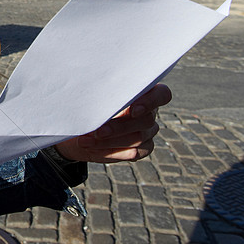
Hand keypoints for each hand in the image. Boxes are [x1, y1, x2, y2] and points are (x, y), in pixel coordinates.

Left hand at [54, 83, 171, 163]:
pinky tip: (91, 146)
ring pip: (137, 138)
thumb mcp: (92, 94)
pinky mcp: (143, 148)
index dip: (151, 102)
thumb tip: (92, 90)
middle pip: (146, 120)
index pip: (161, 94)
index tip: (133, 109)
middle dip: (120, 126)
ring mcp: (148, 131)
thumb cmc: (88, 102)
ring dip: (109, 140)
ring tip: (86, 139)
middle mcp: (150, 112)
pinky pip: (133, 152)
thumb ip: (101, 92)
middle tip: (98, 131)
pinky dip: (110, 150)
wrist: (81, 125)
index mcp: (143, 92)